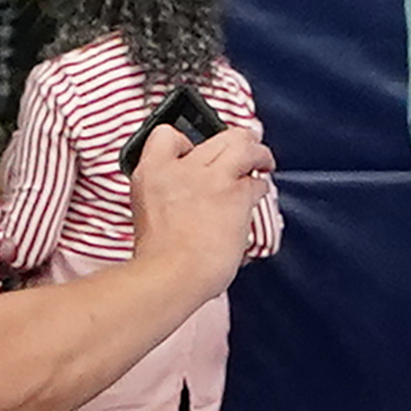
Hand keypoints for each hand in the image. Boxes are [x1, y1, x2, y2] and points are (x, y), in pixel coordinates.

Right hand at [127, 123, 270, 295]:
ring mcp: (211, 179)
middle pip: (219, 136)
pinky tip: (257, 195)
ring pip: (245, 147)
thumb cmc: (158, 259)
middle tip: (247, 148)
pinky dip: (260, 188)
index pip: (166, 135)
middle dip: (238, 140)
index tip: (195, 151)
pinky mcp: (235, 196)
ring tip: (263, 162)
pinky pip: (256, 183)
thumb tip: (188, 197)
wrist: (170, 275)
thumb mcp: (147, 213)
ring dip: (258, 154)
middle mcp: (182, 168)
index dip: (185, 141)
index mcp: (152, 173)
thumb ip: (167, 195)